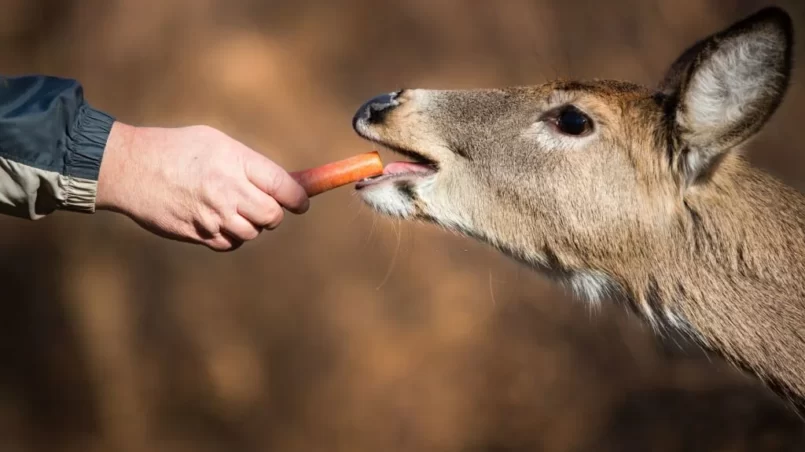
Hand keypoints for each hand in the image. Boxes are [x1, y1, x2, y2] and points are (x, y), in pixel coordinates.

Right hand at [95, 122, 309, 250]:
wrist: (130, 168)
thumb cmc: (176, 149)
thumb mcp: (215, 142)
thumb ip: (249, 163)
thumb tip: (282, 183)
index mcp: (236, 162)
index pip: (283, 187)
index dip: (299, 198)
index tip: (302, 203)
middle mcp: (227, 191)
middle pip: (271, 216)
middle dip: (274, 214)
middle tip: (266, 207)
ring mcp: (212, 215)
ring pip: (250, 233)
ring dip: (249, 225)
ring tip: (234, 209)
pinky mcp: (197, 233)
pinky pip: (227, 244)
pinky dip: (229, 237)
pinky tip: (218, 221)